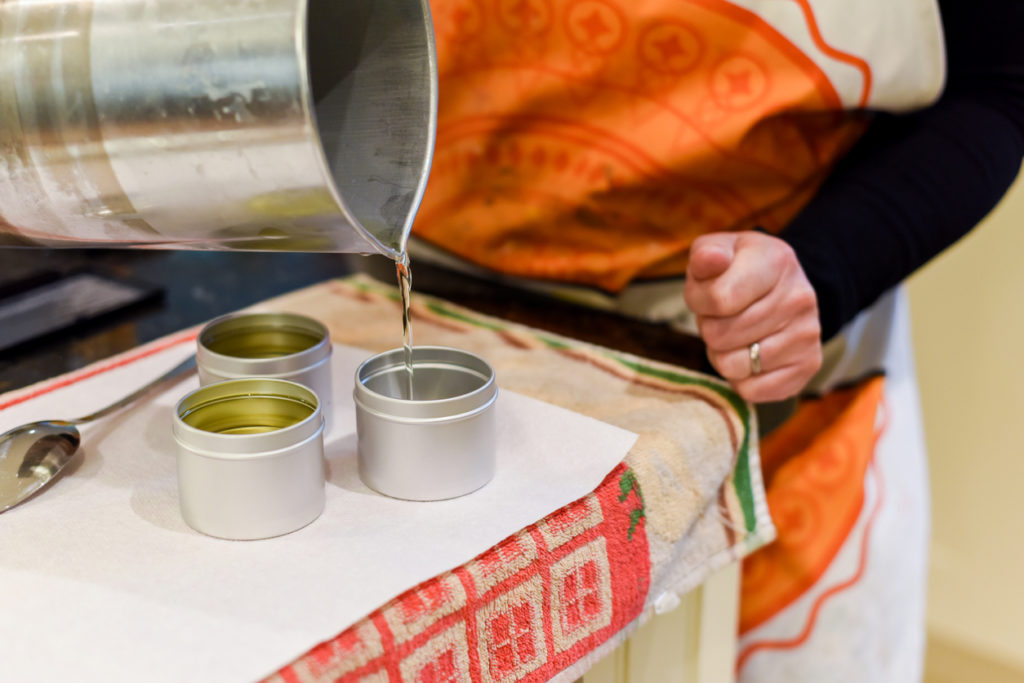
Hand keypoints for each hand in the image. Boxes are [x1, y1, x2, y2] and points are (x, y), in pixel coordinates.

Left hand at [683, 231, 821, 402]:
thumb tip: (711, 259)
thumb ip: (706, 254)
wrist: (780, 287)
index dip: (700, 301)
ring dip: (722, 354)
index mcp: (777, 261)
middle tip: (724, 316)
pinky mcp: (808, 366)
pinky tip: (750, 354)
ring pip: (733, 366)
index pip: (718, 299)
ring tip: (736, 334)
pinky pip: (752, 390)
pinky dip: (740, 378)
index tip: (709, 294)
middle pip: (720, 335)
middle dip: (710, 327)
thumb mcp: (719, 251)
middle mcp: (800, 297)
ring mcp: (807, 334)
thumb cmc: (737, 271)